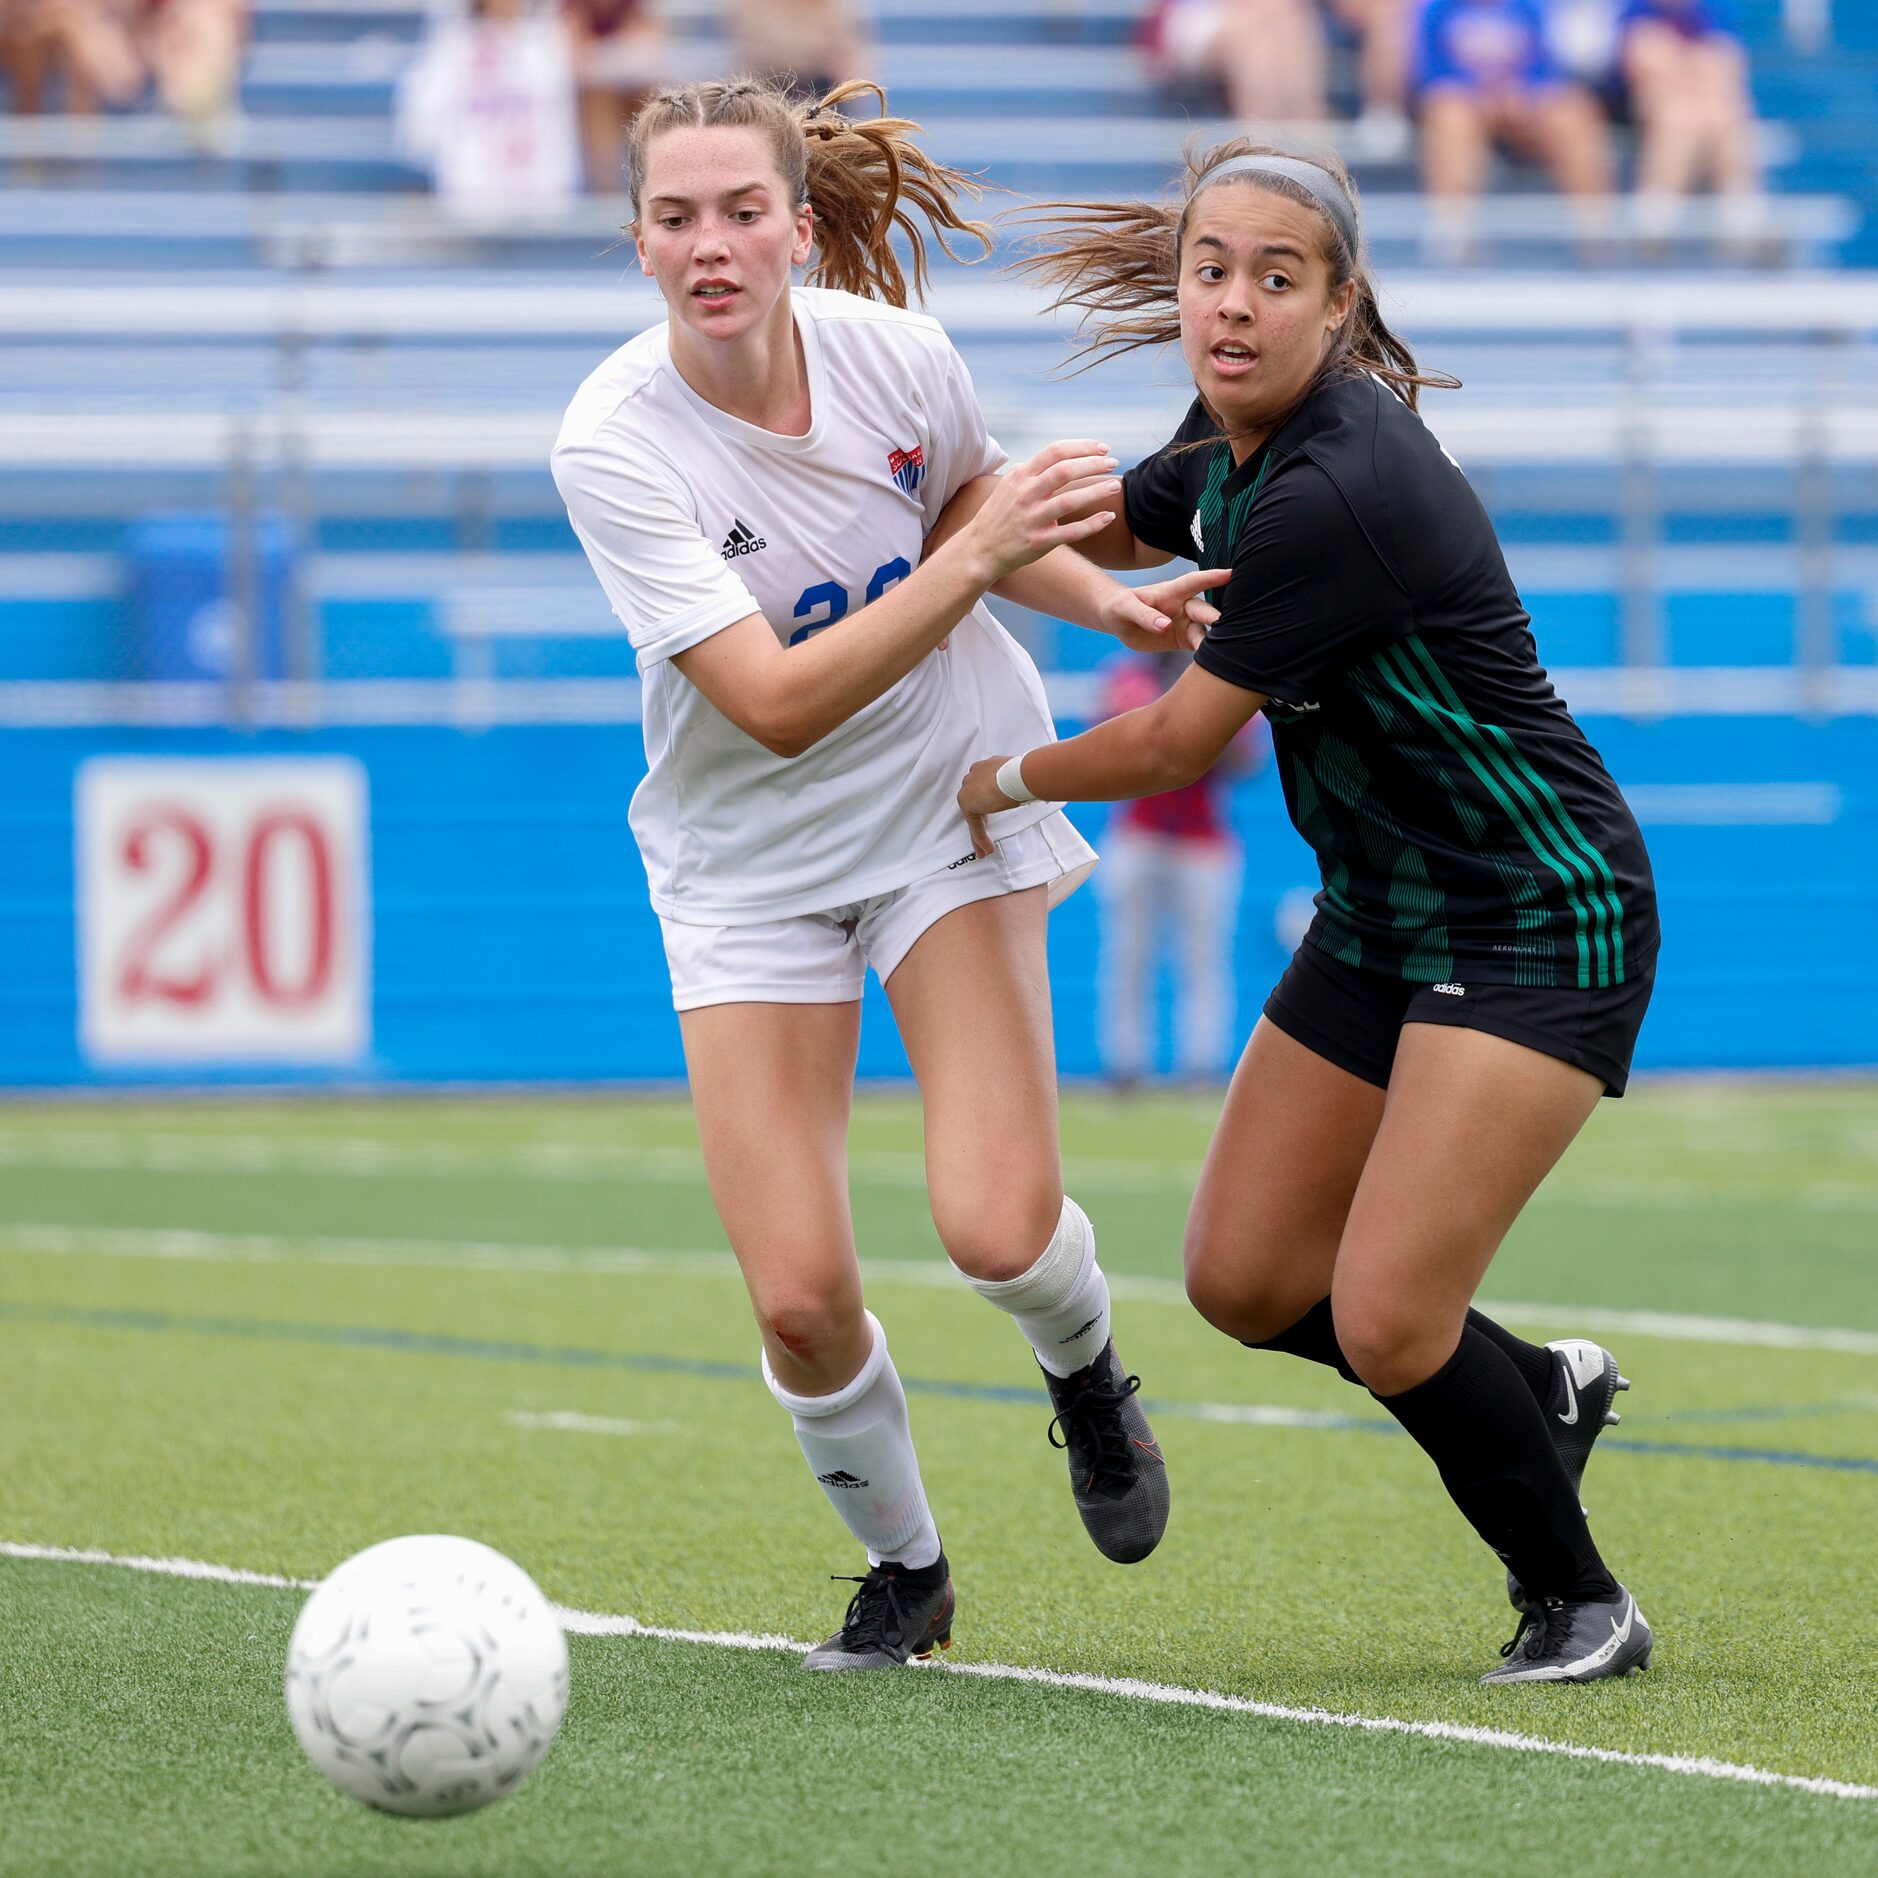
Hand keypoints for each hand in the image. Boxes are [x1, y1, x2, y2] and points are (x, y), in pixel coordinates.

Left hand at [957, 755, 1015, 858]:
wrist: (1019, 775)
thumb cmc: (1025, 774)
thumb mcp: (1017, 778)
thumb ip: (1012, 784)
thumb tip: (1026, 790)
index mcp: (986, 767)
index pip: (982, 788)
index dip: (986, 803)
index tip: (992, 812)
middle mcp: (974, 776)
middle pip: (975, 803)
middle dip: (981, 821)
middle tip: (986, 835)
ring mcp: (968, 789)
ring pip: (973, 816)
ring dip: (979, 834)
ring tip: (985, 850)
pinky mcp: (968, 803)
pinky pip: (974, 825)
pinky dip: (980, 838)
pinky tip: (986, 849)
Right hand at [960, 439, 1122, 583]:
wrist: (980, 549)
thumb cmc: (1000, 515)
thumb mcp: (1011, 485)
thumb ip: (1035, 471)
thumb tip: (1063, 456)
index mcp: (1021, 476)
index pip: (1055, 451)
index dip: (1083, 447)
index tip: (1103, 449)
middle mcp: (1025, 494)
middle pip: (1065, 471)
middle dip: (1093, 464)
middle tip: (1114, 464)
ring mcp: (1031, 518)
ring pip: (1070, 500)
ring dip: (1097, 491)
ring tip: (1116, 486)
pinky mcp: (1038, 542)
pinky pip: (1071, 532)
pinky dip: (1092, 524)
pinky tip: (1109, 517)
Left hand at [1096, 566, 1232, 652]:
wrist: (1118, 621)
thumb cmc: (1121, 606)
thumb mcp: (1126, 608)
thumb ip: (1145, 615)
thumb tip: (1165, 626)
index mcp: (1171, 592)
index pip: (1194, 582)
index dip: (1211, 577)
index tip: (1230, 574)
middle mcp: (1183, 607)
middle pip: (1202, 610)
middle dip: (1213, 616)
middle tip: (1221, 623)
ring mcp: (1185, 624)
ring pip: (1204, 631)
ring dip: (1211, 639)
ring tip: (1220, 650)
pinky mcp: (1183, 640)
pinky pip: (1197, 646)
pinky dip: (1205, 652)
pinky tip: (1212, 661)